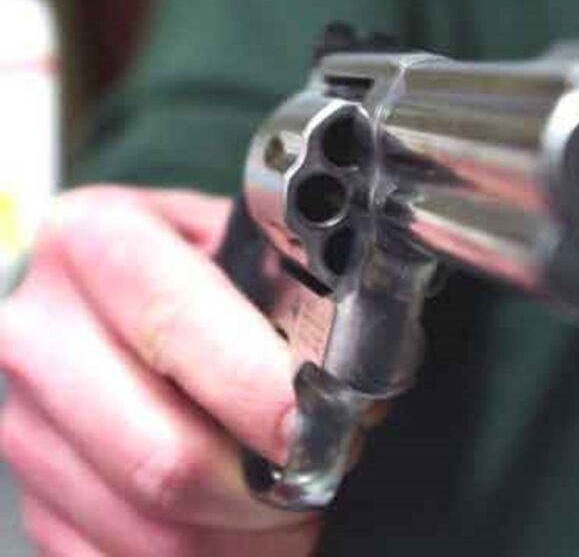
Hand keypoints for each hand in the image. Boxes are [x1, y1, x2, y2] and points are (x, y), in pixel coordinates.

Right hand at [0, 186, 318, 555]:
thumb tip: (354, 368)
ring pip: (156, 532)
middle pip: (165, 457)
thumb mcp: (234, 242)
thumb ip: (288, 288)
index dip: (262, 389)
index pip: (178, 326)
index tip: (325, 423)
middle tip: (322, 474)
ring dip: (250, 537)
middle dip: (269, 488)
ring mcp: (30, 426)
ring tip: (294, 507)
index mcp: (95, 245)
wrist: (112, 296)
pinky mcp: (38, 497)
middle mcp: (44, 336)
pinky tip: (242, 530)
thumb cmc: (189, 269)